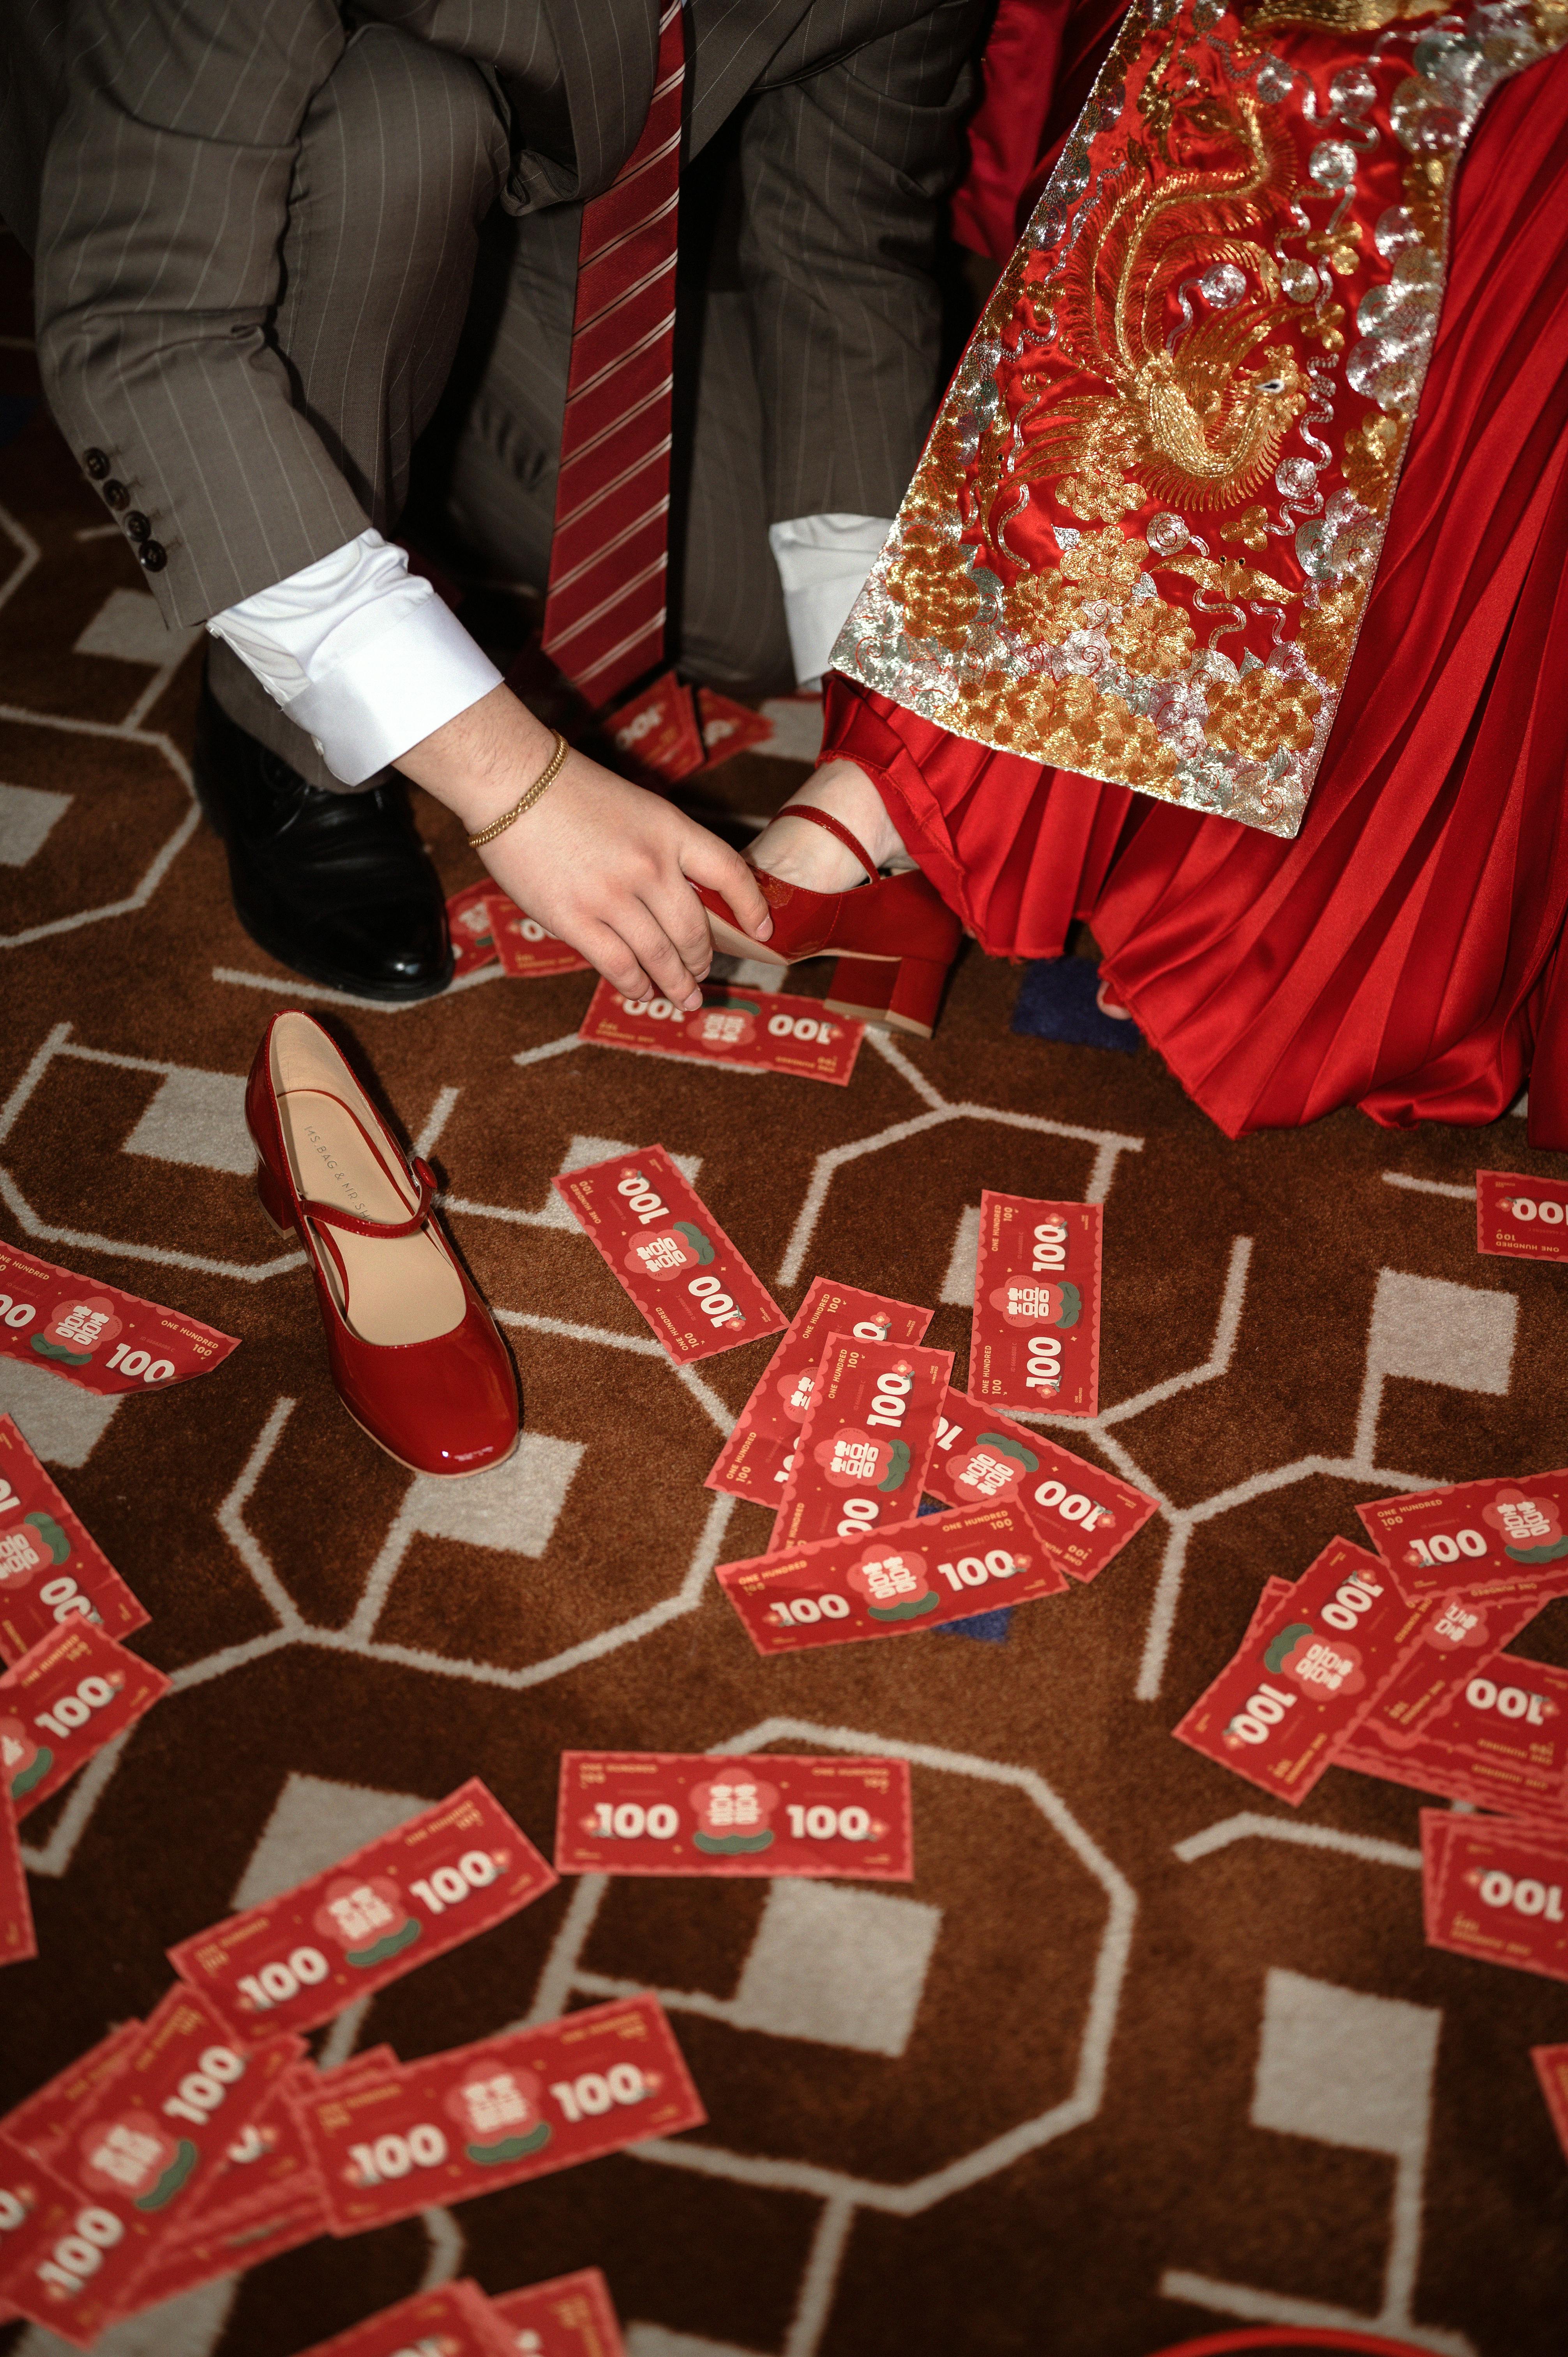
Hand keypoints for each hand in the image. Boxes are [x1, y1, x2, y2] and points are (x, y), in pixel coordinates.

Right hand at [397, 684, 772, 1008]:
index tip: (763, 930)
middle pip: (695, 929)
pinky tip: (642, 992)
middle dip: (702, 960)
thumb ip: (661, 847)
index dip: (752, 906)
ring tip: (683, 997)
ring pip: (659, 957)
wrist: (513, 782)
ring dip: (675, 983)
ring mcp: (613, 896)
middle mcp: (650, 866)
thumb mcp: (637, 807)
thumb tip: (677, 899)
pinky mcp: (575, 919)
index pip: (730, 872)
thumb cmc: (570, 791)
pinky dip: (636, 985)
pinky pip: (618, 965)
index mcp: (670, 830)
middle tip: (702, 974)